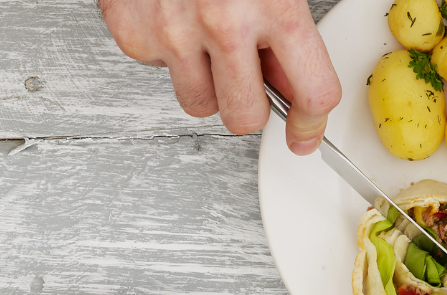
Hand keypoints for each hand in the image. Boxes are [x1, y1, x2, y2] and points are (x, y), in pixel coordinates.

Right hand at [99, 0, 342, 155]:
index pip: (312, 92)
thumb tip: (294, 84)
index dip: (312, 120)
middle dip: (249, 105)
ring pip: (198, 103)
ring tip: (208, 43)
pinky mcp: (134, 34)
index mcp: (274, 5)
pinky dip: (169, 52)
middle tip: (249, 82)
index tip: (306, 130)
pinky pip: (159, 70)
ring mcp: (173, 33)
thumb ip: (287, 32)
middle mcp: (223, 23)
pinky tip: (176, 17)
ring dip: (207, 82)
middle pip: (244, 118)